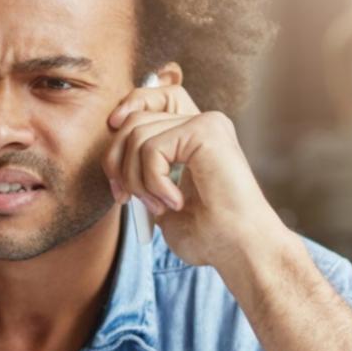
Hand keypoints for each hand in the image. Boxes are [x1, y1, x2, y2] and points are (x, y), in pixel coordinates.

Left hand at [102, 81, 290, 269]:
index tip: (113, 153)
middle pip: (133, 119)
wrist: (239, 250)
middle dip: (116, 163)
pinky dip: (152, 182)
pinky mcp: (206, 131)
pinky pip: (152, 148)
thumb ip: (141, 172)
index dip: (126, 114)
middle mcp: (202, 123)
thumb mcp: (161, 200)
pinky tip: (175, 202)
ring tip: (159, 206)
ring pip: (137, 135)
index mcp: (194, 136)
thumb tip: (112, 157)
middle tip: (126, 199)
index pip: (152, 101)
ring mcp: (206, 124)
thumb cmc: (207, 235)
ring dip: (136, 180)